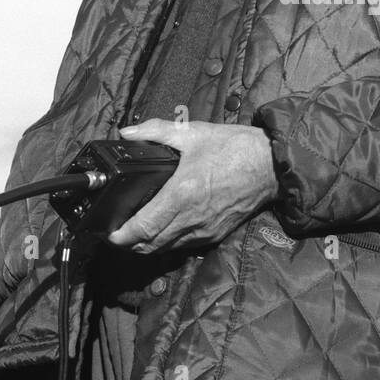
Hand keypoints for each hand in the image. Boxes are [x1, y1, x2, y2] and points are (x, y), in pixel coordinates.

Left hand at [106, 120, 279, 253]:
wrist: (271, 166)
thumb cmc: (235, 148)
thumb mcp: (193, 133)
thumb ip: (156, 131)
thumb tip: (128, 133)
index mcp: (182, 194)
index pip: (144, 227)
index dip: (121, 235)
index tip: (109, 232)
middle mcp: (192, 218)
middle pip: (150, 245)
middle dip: (129, 244)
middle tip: (116, 233)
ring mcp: (205, 229)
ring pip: (167, 249)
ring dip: (148, 245)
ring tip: (136, 233)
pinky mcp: (216, 234)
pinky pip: (185, 245)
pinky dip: (169, 242)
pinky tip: (164, 229)